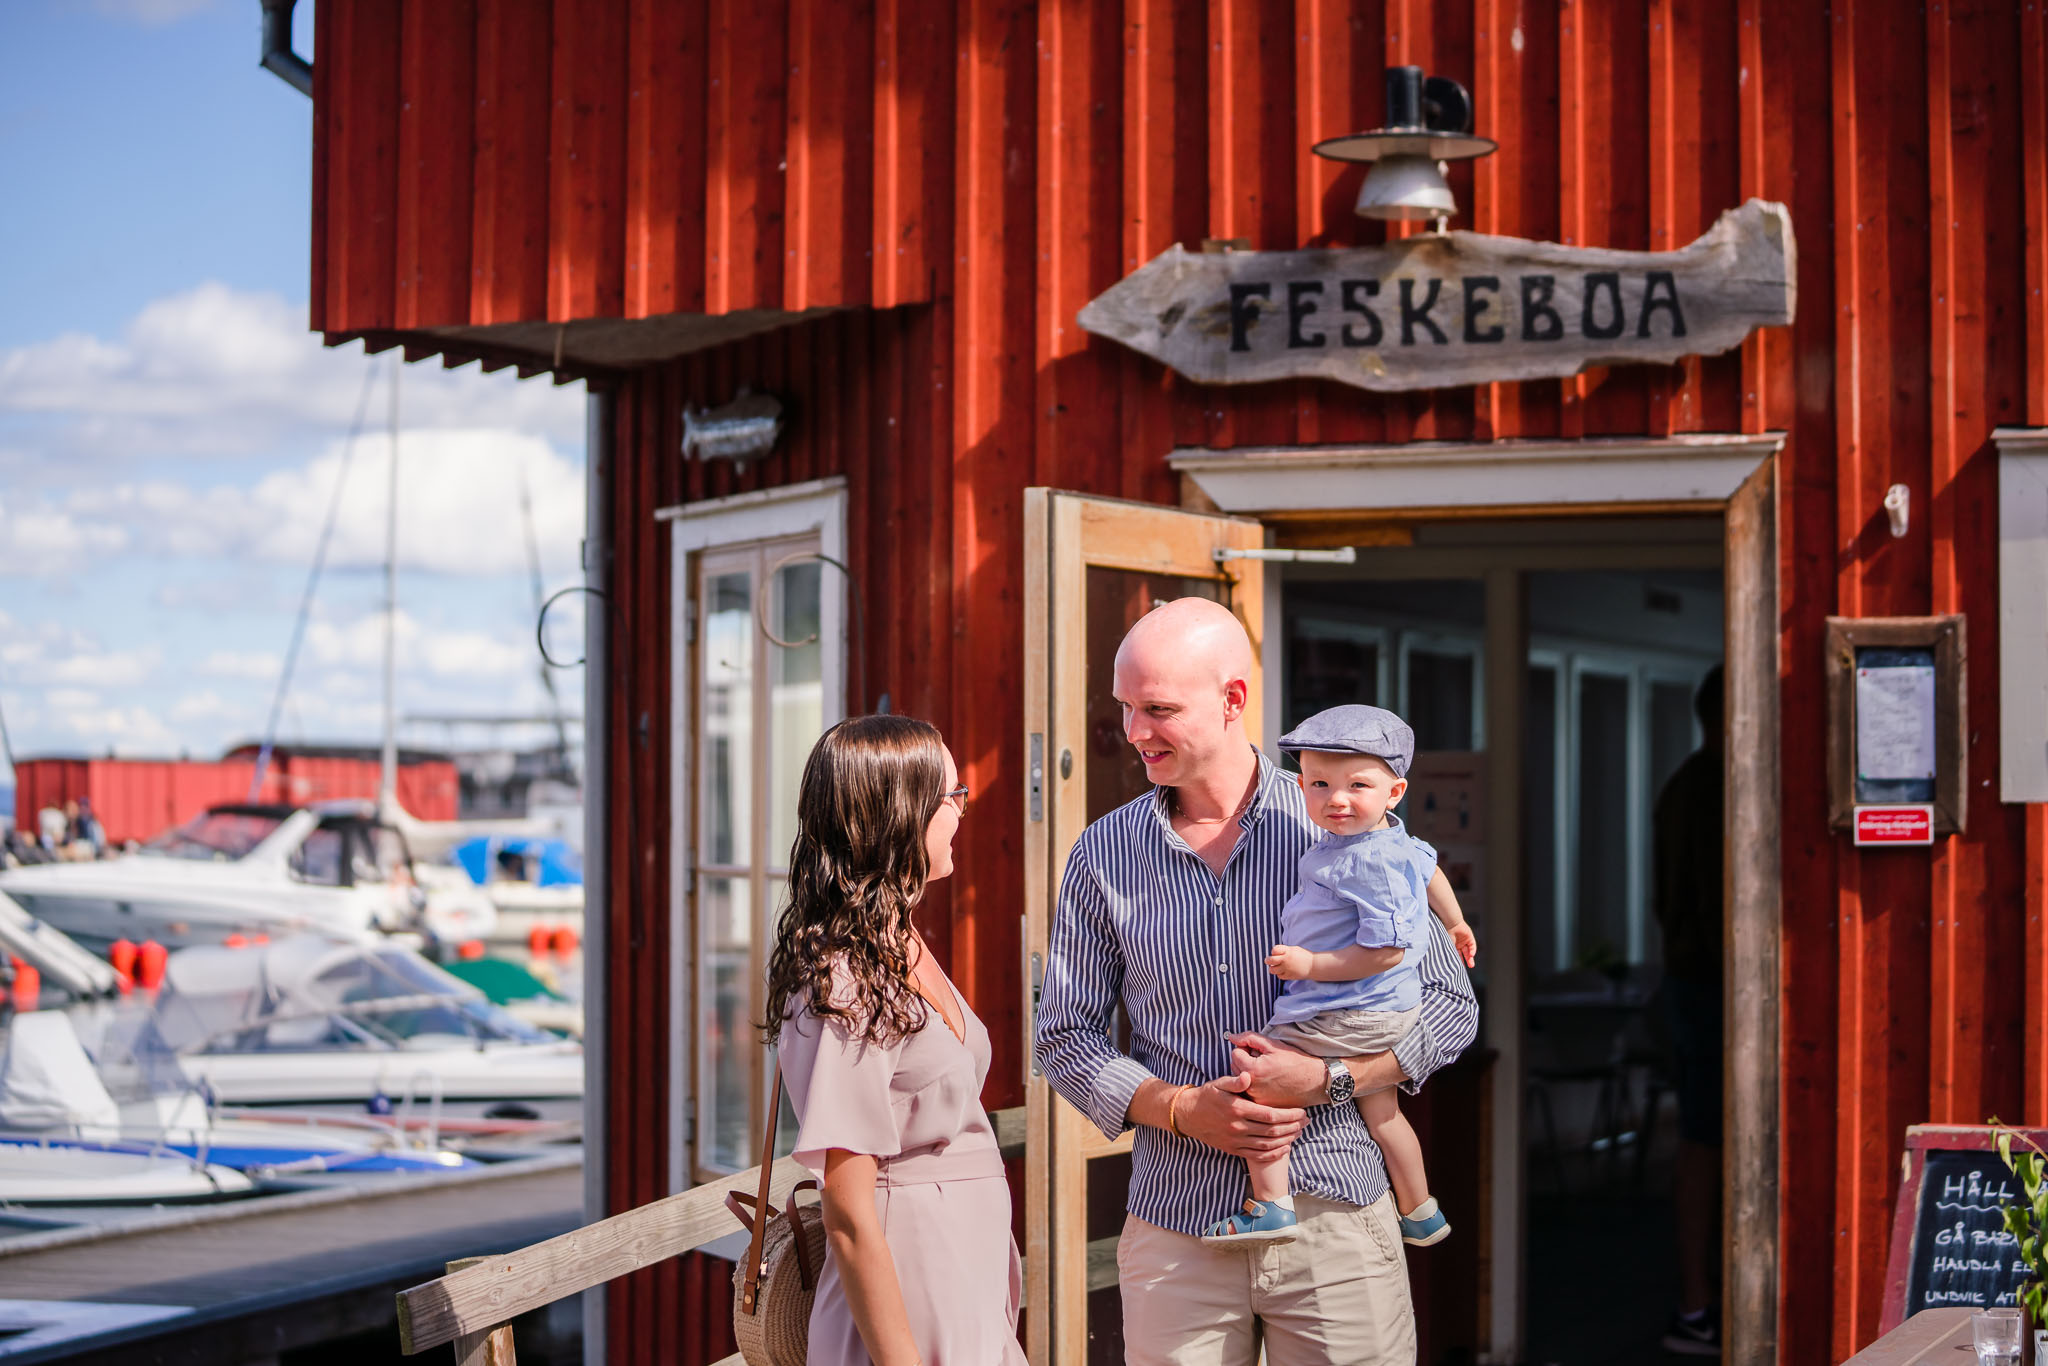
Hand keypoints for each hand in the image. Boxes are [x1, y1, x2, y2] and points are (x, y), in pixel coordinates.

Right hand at [1177, 1072, 1307, 1158]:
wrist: (1188, 1115)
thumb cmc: (1207, 1096)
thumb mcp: (1219, 1083)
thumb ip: (1235, 1080)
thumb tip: (1247, 1076)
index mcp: (1237, 1109)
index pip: (1270, 1115)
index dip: (1289, 1114)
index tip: (1301, 1111)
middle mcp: (1238, 1127)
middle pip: (1273, 1131)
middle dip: (1293, 1127)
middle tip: (1306, 1121)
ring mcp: (1236, 1141)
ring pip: (1267, 1144)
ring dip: (1287, 1140)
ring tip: (1299, 1132)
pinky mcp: (1233, 1149)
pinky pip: (1257, 1155)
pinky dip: (1273, 1153)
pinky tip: (1285, 1148)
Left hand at [1227, 1032, 1331, 1107]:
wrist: (1315, 1081)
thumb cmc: (1295, 1061)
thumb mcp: (1273, 1045)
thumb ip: (1249, 1038)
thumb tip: (1231, 1037)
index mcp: (1253, 1070)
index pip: (1235, 1053)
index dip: (1247, 1049)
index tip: (1261, 1052)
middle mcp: (1251, 1087)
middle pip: (1235, 1068)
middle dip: (1246, 1061)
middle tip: (1265, 1061)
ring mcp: (1256, 1099)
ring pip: (1242, 1081)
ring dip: (1249, 1074)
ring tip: (1268, 1072)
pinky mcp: (1263, 1106)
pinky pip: (1250, 1092)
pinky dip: (1255, 1086)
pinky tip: (1270, 1083)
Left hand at [1265, 943, 1312, 979]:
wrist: (1313, 966)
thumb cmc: (1303, 956)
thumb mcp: (1294, 949)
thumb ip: (1284, 950)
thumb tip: (1273, 953)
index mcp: (1288, 951)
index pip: (1274, 950)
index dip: (1274, 951)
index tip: (1275, 952)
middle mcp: (1286, 960)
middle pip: (1270, 960)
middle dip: (1268, 960)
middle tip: (1268, 960)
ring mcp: (1287, 969)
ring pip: (1272, 970)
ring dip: (1273, 968)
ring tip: (1276, 967)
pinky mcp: (1289, 976)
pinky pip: (1279, 976)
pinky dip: (1279, 974)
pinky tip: (1283, 971)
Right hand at [1450, 922, 1477, 967]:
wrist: (1451, 923)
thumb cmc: (1446, 934)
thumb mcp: (1447, 946)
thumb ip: (1450, 954)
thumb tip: (1449, 964)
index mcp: (1452, 945)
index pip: (1457, 954)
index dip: (1459, 961)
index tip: (1460, 968)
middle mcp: (1458, 943)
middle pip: (1464, 953)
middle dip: (1467, 960)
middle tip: (1469, 967)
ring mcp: (1464, 940)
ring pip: (1469, 951)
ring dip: (1470, 958)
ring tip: (1471, 965)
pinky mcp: (1469, 937)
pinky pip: (1472, 945)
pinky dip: (1472, 950)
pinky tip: (1471, 955)